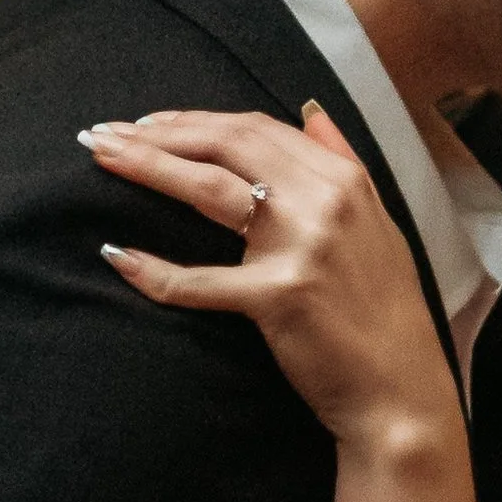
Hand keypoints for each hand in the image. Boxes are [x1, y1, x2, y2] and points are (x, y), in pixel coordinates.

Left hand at [84, 104, 453, 448]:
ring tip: (99, 158)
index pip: (255, 128)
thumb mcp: (377, 222)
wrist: (402, 391)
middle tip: (105, 134)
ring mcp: (302, 247)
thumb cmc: (384, 312)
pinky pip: (199, 280)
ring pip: (208, 190)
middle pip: (226, 145)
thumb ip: (342, 161)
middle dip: (158, 133)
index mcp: (344, 179)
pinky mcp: (278, 298)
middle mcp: (324, 202)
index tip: (149, 123)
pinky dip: (153, 270)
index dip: (194, 121)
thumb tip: (311, 110)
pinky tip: (114, 255)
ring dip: (146, 168)